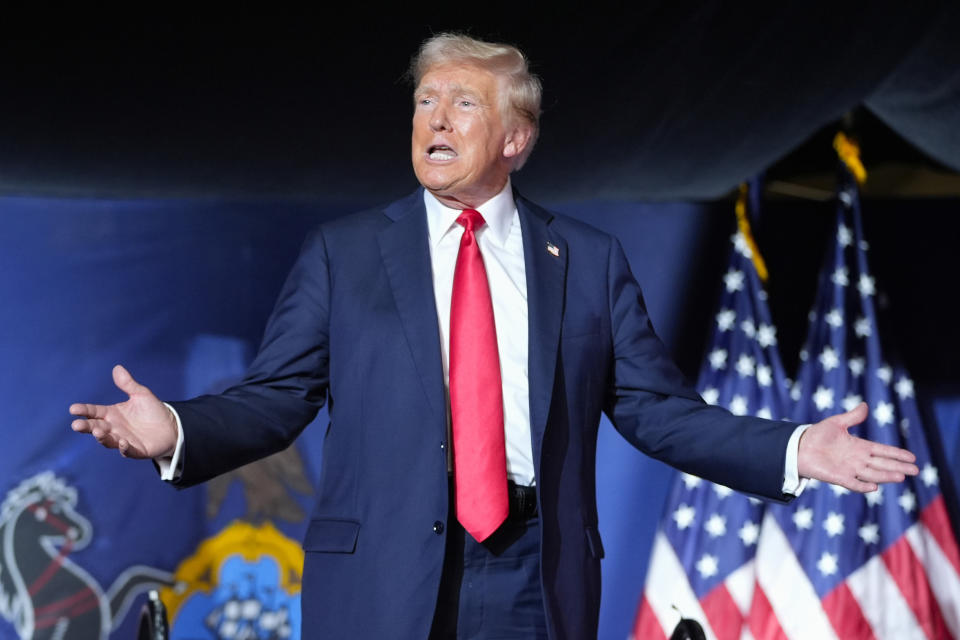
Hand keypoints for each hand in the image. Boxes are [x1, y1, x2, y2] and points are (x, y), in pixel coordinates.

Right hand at [70, 365, 177, 458]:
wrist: (171, 427)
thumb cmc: (153, 411)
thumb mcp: (141, 394)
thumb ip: (128, 384)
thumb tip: (117, 368)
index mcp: (112, 414)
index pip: (94, 412)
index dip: (84, 410)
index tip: (73, 408)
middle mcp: (114, 428)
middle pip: (95, 427)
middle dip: (85, 426)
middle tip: (76, 425)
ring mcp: (122, 440)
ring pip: (107, 440)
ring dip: (101, 437)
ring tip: (98, 431)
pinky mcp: (135, 450)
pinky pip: (127, 451)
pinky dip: (124, 448)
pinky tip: (122, 442)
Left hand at [797, 402, 918, 492]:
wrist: (798, 446)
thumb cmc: (817, 435)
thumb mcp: (836, 423)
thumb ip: (852, 417)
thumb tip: (865, 405)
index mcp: (859, 446)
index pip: (882, 451)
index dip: (897, 454)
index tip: (912, 458)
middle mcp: (857, 459)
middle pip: (882, 464)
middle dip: (898, 467)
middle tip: (915, 471)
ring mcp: (849, 469)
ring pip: (872, 474)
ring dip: (885, 476)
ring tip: (901, 477)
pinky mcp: (838, 477)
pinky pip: (852, 483)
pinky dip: (862, 486)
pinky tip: (874, 487)